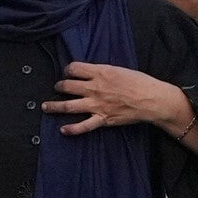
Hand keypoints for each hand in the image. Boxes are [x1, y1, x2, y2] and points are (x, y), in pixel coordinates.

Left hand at [51, 62, 190, 137]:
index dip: (68, 70)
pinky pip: (83, 126)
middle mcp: (94, 88)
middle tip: (57, 87)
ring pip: (68, 105)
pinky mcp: (102, 119)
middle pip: (67, 85)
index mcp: (100, 72)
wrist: (151, 99)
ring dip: (54, 106)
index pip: (74, 68)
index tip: (68, 72)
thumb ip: (103, 70)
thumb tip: (93, 71)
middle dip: (59, 85)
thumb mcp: (119, 69)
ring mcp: (96, 104)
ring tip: (46, 106)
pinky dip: (71, 129)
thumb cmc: (139, 82)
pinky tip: (63, 129)